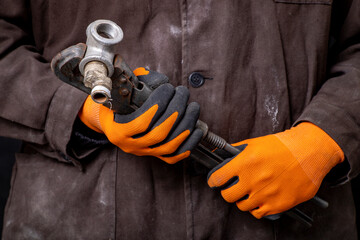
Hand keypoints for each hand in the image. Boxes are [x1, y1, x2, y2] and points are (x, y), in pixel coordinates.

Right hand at [79, 68, 202, 163]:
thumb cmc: (116, 107)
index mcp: (118, 131)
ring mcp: (145, 153)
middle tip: (183, 92)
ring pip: (170, 145)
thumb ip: (133, 84)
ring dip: (186, 124)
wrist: (113, 125)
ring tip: (193, 106)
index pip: (141, 122)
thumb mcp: (117, 95)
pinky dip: (189, 143)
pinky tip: (196, 129)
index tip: (168, 88)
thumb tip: (151, 76)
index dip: (158, 105)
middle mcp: (131, 146)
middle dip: (176, 110)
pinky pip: (176, 155)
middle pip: (159, 133)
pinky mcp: (156, 156)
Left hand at [207, 122, 343, 217]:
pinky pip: (258, 213)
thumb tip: (219, 154)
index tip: (215, 181)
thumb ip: (235, 151)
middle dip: (227, 191)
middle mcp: (253, 180)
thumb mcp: (255, 143)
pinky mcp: (278, 205)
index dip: (214, 180)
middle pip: (227, 196)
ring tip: (249, 192)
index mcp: (245, 162)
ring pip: (242, 206)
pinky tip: (260, 199)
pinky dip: (256, 208)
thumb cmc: (283, 146)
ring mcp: (265, 194)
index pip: (218, 178)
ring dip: (242, 200)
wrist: (310, 152)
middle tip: (232, 187)